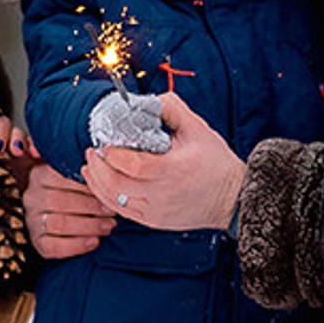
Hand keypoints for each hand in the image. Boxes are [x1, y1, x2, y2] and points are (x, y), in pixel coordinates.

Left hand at [0, 115, 31, 200]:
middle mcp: (4, 146)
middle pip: (5, 125)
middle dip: (2, 130)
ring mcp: (22, 153)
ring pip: (22, 133)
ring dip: (19, 138)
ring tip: (17, 152)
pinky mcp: (38, 161)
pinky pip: (41, 147)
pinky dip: (39, 146)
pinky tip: (35, 154)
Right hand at [24, 162, 115, 258]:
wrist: (60, 219)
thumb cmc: (73, 194)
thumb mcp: (75, 180)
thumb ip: (86, 177)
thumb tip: (107, 180)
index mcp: (40, 175)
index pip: (63, 178)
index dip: (87, 186)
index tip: (108, 193)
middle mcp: (32, 197)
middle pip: (61, 201)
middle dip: (92, 207)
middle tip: (112, 212)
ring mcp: (32, 220)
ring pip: (58, 223)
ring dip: (88, 226)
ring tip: (108, 226)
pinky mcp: (36, 241)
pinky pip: (53, 246)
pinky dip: (76, 245)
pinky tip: (94, 242)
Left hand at [82, 92, 244, 230]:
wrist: (232, 199)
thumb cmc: (215, 162)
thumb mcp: (198, 129)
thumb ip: (171, 109)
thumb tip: (144, 100)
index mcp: (174, 169)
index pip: (132, 165)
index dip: (112, 153)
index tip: (104, 142)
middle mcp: (163, 194)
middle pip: (116, 184)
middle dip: (97, 167)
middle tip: (93, 151)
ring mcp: (157, 211)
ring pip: (115, 200)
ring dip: (97, 182)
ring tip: (91, 166)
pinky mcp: (154, 221)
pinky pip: (122, 211)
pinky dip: (107, 197)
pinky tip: (101, 185)